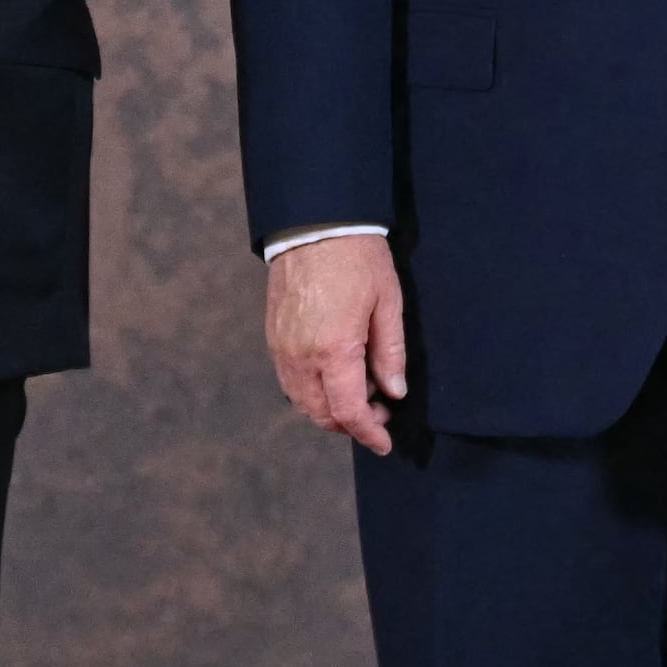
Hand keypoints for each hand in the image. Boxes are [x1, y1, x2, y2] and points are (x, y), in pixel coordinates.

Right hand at [266, 234, 408, 455]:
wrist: (315, 223)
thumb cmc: (358, 258)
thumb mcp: (387, 303)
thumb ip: (390, 353)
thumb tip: (394, 392)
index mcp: (334, 350)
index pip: (349, 412)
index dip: (368, 434)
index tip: (384, 443)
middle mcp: (301, 356)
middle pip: (321, 414)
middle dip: (350, 423)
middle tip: (379, 411)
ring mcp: (282, 348)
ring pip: (301, 401)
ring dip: (329, 408)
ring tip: (360, 389)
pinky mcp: (272, 337)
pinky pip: (289, 380)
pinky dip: (311, 391)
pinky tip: (335, 373)